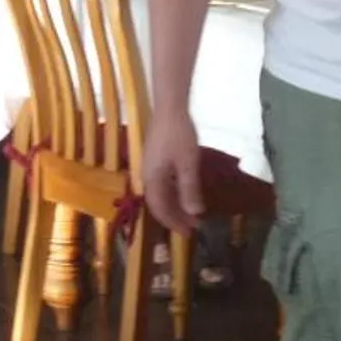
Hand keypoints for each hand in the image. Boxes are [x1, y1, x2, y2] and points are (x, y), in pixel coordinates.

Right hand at [141, 109, 203, 232]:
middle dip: (174, 216)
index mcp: (152, 179)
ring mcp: (149, 165)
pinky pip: (161, 183)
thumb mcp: (188, 163)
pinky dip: (173, 192)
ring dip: (174, 205)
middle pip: (158, 203)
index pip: (159, 209)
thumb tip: (194, 213)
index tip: (189, 233)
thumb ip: (189, 189)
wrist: (169, 107)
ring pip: (160, 193)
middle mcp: (147, 175)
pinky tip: (184, 191)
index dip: (173, 223)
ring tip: (190, 212)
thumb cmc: (179, 134)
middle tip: (193, 227)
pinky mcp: (154, 157)